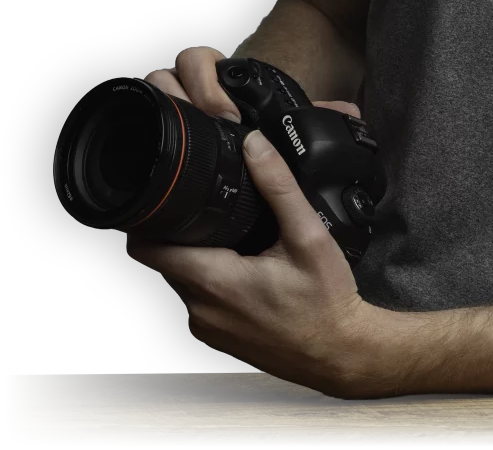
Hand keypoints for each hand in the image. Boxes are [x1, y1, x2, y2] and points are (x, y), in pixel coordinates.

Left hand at [127, 79, 375, 396]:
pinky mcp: (216, 336)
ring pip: (181, 277)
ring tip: (229, 227)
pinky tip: (243, 261)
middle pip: (164, 258)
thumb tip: (254, 143)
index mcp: (214, 281)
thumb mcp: (308, 236)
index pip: (147, 248)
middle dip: (178, 229)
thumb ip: (278, 186)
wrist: (340, 354)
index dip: (146, 218)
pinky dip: (210, 275)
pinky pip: (197, 297)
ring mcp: (206, 326)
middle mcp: (200, 308)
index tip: (162, 193)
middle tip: (206, 200)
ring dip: (196, 252)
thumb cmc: (326, 301)